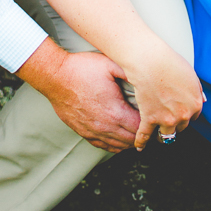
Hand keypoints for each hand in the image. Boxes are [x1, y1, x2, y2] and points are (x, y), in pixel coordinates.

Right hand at [22, 45, 140, 152]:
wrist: (55, 77)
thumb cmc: (81, 69)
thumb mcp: (111, 65)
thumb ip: (130, 73)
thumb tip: (145, 76)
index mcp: (115, 111)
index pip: (140, 128)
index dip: (150, 124)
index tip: (154, 116)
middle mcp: (104, 126)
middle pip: (131, 140)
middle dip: (143, 134)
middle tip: (150, 125)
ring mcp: (92, 131)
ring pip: (118, 146)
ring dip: (130, 141)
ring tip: (138, 132)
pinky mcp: (83, 132)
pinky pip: (103, 145)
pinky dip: (115, 144)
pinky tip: (120, 138)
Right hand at [124, 43, 205, 150]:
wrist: (153, 63)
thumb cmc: (172, 65)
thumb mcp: (192, 76)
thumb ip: (197, 91)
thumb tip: (202, 101)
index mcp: (195, 105)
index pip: (194, 117)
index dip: (186, 114)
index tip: (180, 113)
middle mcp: (183, 115)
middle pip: (181, 126)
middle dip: (176, 123)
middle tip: (169, 119)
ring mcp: (166, 119)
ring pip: (166, 135)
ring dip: (162, 135)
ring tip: (158, 136)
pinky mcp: (149, 119)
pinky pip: (144, 135)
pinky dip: (141, 142)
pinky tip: (139, 146)